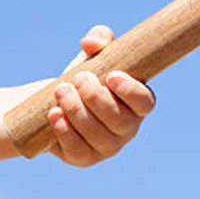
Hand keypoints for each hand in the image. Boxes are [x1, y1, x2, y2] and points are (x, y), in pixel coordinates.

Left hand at [46, 25, 155, 167]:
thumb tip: (91, 42)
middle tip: (78, 78)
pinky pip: (77, 150)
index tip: (112, 76)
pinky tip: (54, 114)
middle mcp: (128, 128)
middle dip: (96, 98)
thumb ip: (99, 40)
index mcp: (138, 103)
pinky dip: (64, 131)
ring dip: (76, 111)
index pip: (145, 102)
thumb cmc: (84, 75)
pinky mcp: (84, 158)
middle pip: (119, 120)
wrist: (56, 101)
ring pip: (97, 135)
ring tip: (61, 90)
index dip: (131, 91)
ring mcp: (108, 147)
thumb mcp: (94, 54)